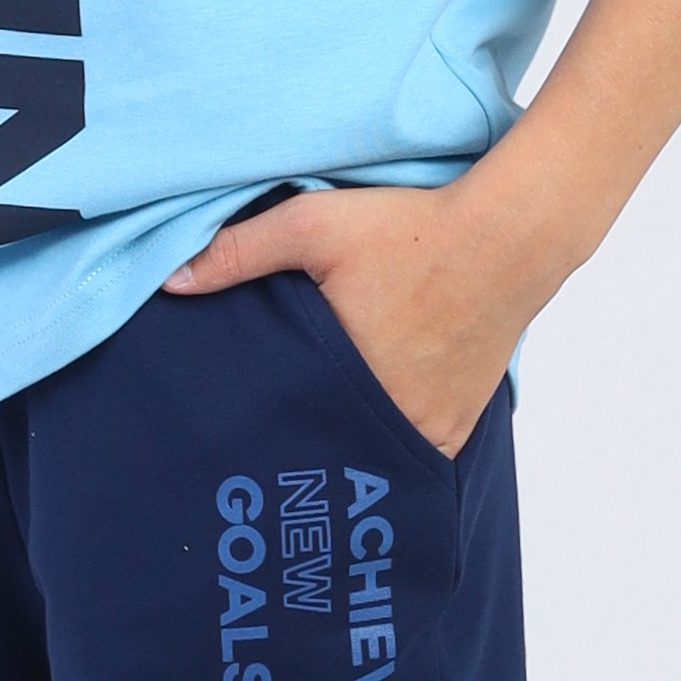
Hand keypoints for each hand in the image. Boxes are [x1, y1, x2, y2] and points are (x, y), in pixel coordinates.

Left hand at [161, 176, 559, 457]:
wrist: (511, 235)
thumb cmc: (414, 227)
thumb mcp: (313, 225)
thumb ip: (238, 252)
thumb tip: (170, 282)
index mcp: (347, 382)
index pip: (286, 428)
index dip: (261, 428)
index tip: (240, 430)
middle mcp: (394, 421)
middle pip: (329, 447)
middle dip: (302, 439)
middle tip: (272, 432)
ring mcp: (433, 429)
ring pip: (371, 455)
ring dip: (347, 441)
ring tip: (319, 425)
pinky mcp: (461, 424)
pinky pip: (412, 449)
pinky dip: (390, 438)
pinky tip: (369, 418)